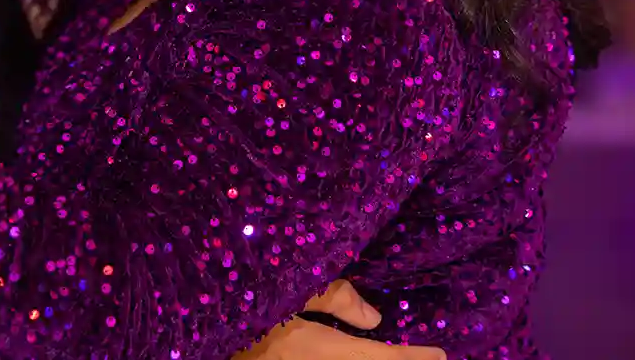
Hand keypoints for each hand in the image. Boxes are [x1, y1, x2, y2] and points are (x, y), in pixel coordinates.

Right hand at [232, 280, 442, 359]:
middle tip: (425, 356)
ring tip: (394, 354)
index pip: (379, 359)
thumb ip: (332, 296)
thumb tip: (374, 319)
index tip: (441, 355)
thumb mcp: (287, 283)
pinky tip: (356, 353)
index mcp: (316, 349)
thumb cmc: (240, 291)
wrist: (193, 315)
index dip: (413, 359)